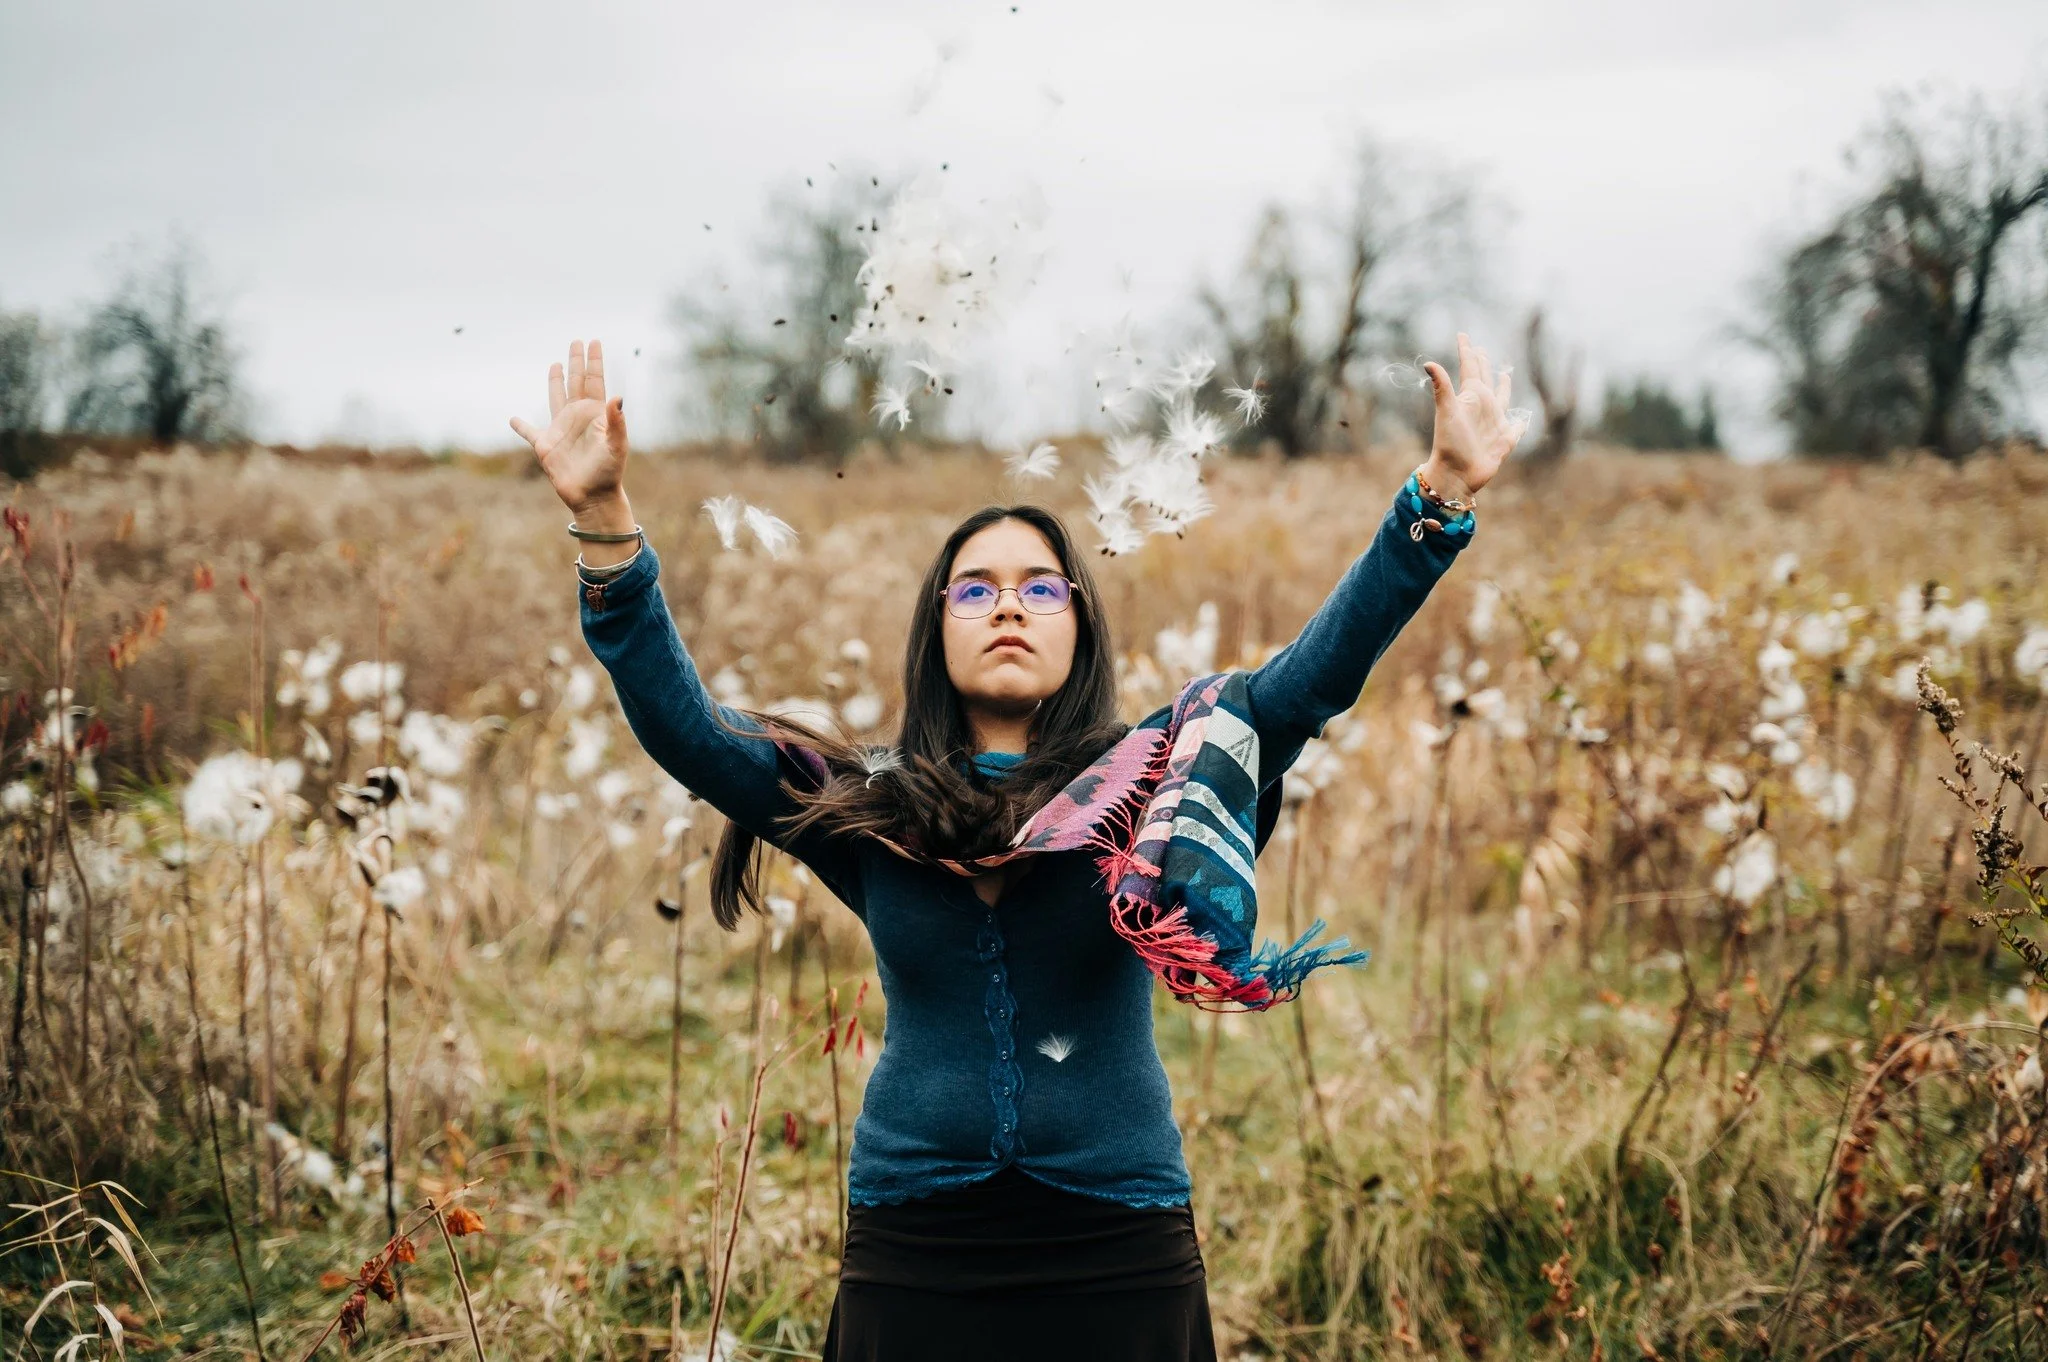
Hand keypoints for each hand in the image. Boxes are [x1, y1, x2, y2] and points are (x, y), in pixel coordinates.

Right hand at [510, 339, 629, 518]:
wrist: (593, 497)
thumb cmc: (609, 473)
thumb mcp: (617, 446)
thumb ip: (616, 422)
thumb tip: (617, 396)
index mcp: (595, 414)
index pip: (594, 380)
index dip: (594, 361)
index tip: (594, 341)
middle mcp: (578, 417)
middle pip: (575, 382)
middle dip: (576, 362)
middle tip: (576, 341)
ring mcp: (561, 430)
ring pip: (555, 398)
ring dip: (555, 382)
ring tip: (555, 365)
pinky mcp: (545, 446)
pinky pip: (529, 433)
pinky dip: (520, 426)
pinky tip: (513, 419)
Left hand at [1421, 333, 1526, 500]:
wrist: (1457, 474)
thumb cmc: (1450, 443)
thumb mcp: (1448, 411)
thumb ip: (1442, 387)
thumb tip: (1428, 363)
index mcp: (1471, 397)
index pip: (1470, 368)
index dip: (1467, 351)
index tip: (1462, 335)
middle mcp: (1483, 407)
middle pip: (1484, 379)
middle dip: (1482, 363)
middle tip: (1480, 349)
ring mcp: (1494, 423)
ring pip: (1501, 399)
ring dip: (1503, 386)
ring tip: (1504, 375)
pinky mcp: (1504, 440)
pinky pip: (1516, 429)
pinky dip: (1520, 424)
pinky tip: (1522, 420)